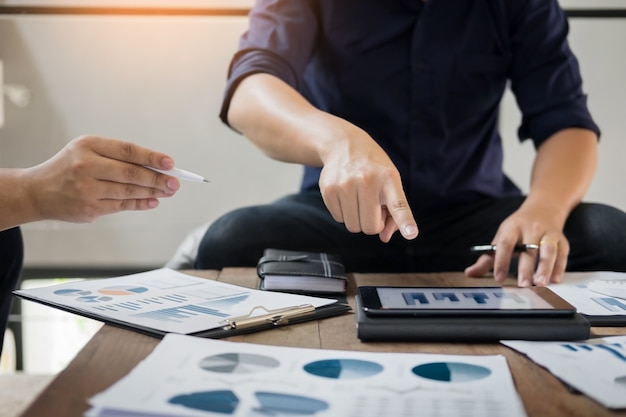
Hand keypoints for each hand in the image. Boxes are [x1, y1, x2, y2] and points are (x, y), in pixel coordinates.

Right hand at [26, 135, 179, 222]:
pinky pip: (121, 206)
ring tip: (168, 191)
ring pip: (128, 191)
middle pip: (131, 173)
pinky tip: (153, 201)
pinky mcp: (88, 208)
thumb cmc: (70, 167)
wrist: (37, 192)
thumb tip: (156, 167)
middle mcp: (86, 166)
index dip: (151, 157)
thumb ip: (118, 156)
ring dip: (152, 192)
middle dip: (157, 179)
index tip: (170, 163)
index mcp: (88, 146)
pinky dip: (140, 204)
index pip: (127, 151)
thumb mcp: (87, 150)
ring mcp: (86, 189)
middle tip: (175, 183)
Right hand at [317, 126, 417, 241]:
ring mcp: (345, 185)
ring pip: (353, 226)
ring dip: (357, 219)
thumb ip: (393, 213)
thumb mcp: (390, 183)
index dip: (404, 221)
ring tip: (359, 199)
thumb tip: (384, 237)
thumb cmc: (373, 169)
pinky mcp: (329, 189)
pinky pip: (339, 218)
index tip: (411, 234)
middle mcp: (367, 181)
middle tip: (372, 206)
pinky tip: (346, 196)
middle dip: (372, 223)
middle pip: (370, 227)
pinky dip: (344, 213)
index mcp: (388, 179)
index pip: (398, 205)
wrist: (343, 145)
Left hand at [464, 204, 568, 285]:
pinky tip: (555, 280)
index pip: (506, 243)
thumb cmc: (518, 228)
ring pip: (548, 250)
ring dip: (545, 267)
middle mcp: (531, 228)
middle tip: (523, 285)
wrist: (543, 209)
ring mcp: (548, 233)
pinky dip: (559, 267)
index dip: (501, 260)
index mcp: (512, 227)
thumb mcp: (502, 237)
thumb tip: (469, 273)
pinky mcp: (562, 240)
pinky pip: (562, 254)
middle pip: (529, 249)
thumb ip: (487, 258)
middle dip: (526, 268)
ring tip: (540, 283)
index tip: (499, 277)